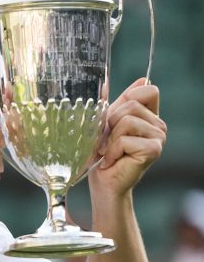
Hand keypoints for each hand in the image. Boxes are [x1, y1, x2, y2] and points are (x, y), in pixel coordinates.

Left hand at [90, 78, 164, 196]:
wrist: (103, 180)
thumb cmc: (102, 153)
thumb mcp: (104, 123)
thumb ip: (111, 102)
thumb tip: (111, 80)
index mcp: (149, 115)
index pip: (148, 90)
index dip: (129, 98)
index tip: (113, 117)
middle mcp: (158, 124)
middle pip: (132, 105)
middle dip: (110, 122)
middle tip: (105, 141)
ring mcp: (159, 137)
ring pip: (127, 121)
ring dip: (109, 138)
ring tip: (108, 151)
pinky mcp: (154, 149)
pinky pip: (125, 139)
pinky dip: (112, 150)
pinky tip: (112, 160)